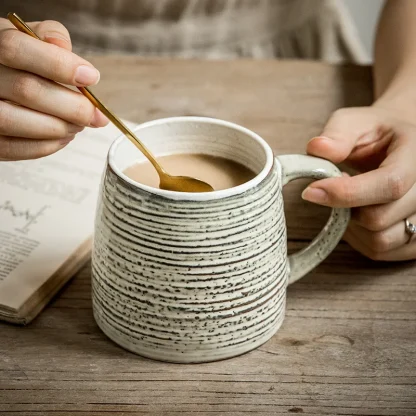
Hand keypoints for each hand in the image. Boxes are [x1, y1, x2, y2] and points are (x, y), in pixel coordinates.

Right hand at [0, 18, 107, 160]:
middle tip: (97, 115)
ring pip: (18, 121)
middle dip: (72, 106)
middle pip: (26, 89)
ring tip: (79, 125)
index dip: (59, 65)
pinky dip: (47, 145)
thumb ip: (52, 37)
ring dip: (60, 127)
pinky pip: (14, 147)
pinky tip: (63, 136)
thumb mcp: (29, 36)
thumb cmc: (17, 58)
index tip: (91, 77)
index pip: (17, 49)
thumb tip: (73, 59)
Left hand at [303, 105, 415, 260]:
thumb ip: (338, 133)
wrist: (402, 146)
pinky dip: (360, 238)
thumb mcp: (357, 122)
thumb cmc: (378, 134)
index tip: (310, 191)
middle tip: (335, 186)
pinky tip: (357, 216)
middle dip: (346, 207)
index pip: (390, 184)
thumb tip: (317, 148)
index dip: (346, 193)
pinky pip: (381, 251)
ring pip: (380, 241)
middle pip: (380, 218)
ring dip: (352, 225)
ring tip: (349, 201)